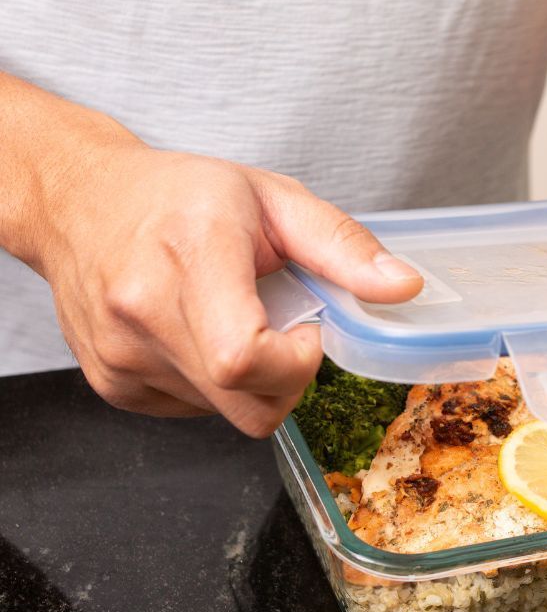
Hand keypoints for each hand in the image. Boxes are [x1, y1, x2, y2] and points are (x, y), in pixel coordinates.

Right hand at [29, 119, 421, 436]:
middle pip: (246, 405)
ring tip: (232, 318)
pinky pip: (196, 412)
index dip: (296, 362)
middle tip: (281, 326)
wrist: (79, 201)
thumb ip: (343, 246)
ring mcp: (120, 358)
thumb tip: (403, 288)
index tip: (306, 329)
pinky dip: (217, 386)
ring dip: (252, 381)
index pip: (244, 357)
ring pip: (226, 415)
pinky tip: (202, 335)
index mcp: (188, 256)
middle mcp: (141, 314)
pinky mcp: (112, 385)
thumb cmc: (179, 196)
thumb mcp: (273, 198)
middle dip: (288, 380)